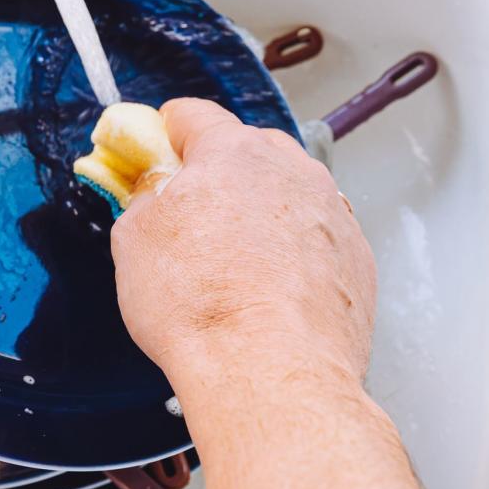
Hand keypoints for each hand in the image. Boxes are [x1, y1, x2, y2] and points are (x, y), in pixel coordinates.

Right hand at [110, 98, 376, 386]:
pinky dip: (289, 253)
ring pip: (283, 194)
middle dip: (214, 174)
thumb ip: (141, 200)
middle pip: (245, 150)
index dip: (164, 132)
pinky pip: (312, 238)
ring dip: (255, 214)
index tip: (152, 150)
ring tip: (226, 264)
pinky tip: (263, 291)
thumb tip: (149, 193)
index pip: (193, 115)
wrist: (270, 373)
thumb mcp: (133, 242)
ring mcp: (331, 213)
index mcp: (232, 152)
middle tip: (184, 216)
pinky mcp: (355, 258)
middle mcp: (291, 170)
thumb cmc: (202, 308)